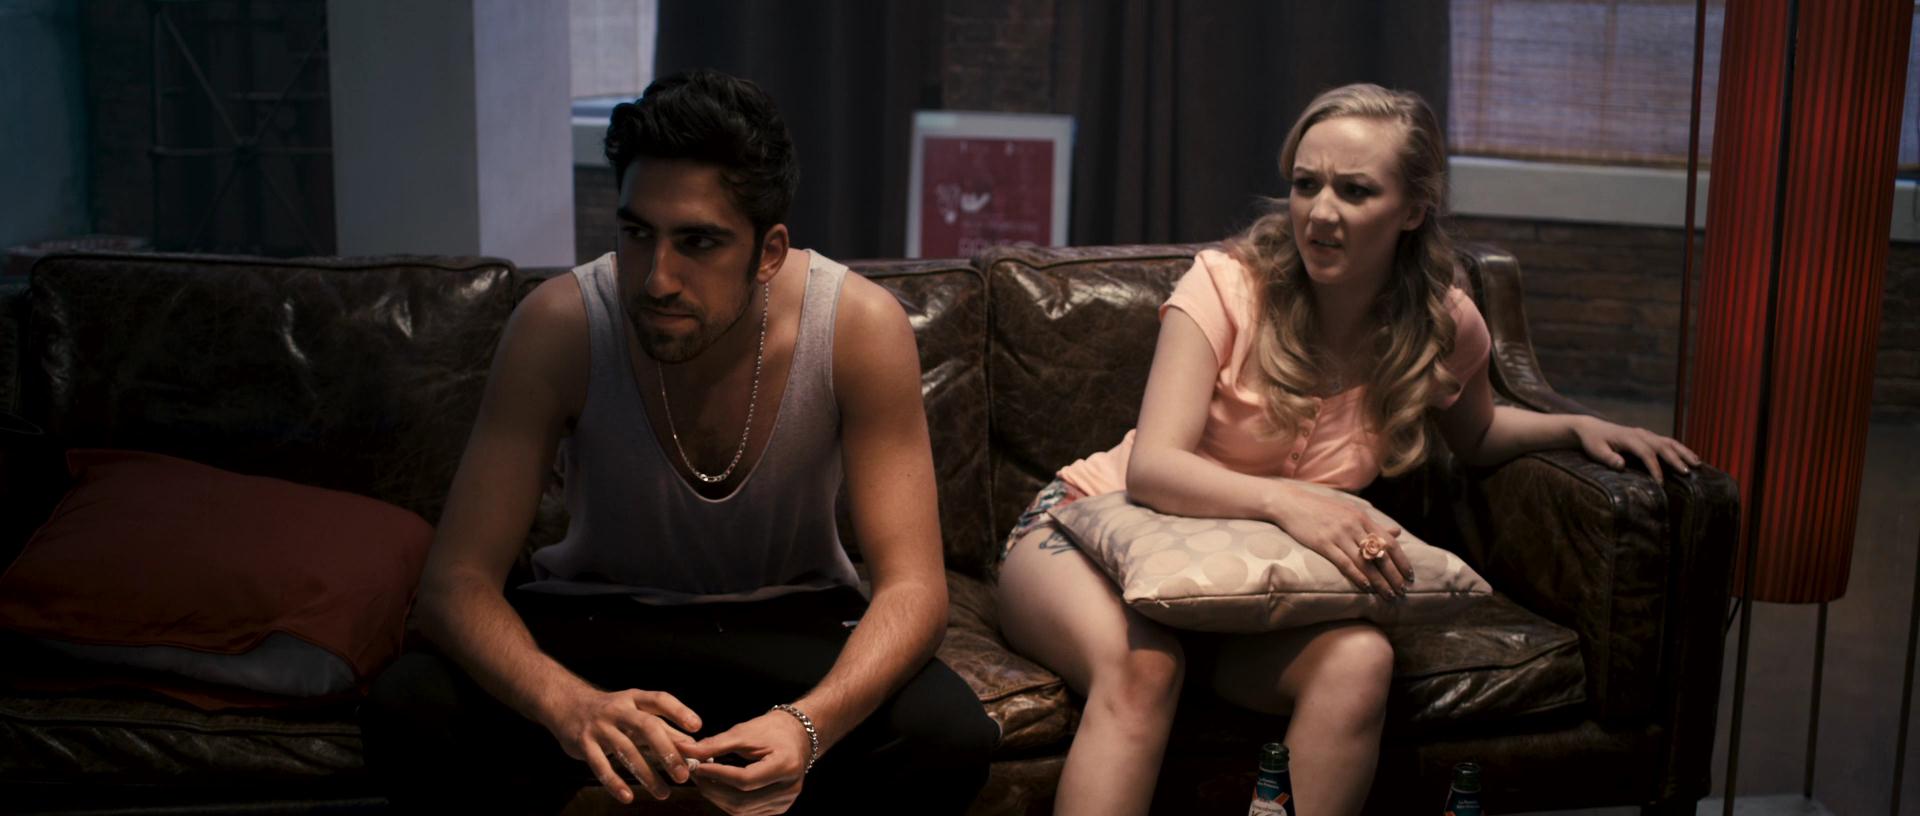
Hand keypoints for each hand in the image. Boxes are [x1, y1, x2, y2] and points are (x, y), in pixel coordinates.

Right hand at [541, 687, 702, 803]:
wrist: (566, 704)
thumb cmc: (611, 711)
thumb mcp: (635, 712)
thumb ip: (663, 727)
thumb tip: (693, 746)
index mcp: (634, 698)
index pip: (659, 700)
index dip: (679, 711)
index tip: (697, 727)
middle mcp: (618, 710)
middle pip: (647, 727)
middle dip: (667, 751)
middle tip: (683, 774)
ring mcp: (600, 726)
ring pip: (626, 750)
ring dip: (647, 774)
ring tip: (663, 793)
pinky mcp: (583, 743)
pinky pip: (600, 765)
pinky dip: (614, 782)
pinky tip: (628, 796)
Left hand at [686, 708, 813, 814]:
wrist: (797, 737)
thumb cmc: (771, 730)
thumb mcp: (744, 733)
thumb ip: (714, 745)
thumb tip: (684, 751)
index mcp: (785, 766)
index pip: (745, 779)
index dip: (718, 775)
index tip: (697, 766)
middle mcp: (788, 789)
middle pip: (741, 800)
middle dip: (712, 788)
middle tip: (695, 773)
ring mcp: (784, 803)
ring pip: (741, 810)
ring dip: (717, 797)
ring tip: (704, 778)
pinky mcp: (778, 809)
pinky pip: (746, 812)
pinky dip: (728, 801)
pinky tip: (718, 786)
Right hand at [1269, 485, 1412, 598]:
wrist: (1291, 503)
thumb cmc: (1321, 509)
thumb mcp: (1350, 512)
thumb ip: (1373, 526)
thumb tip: (1396, 534)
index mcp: (1362, 518)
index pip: (1389, 543)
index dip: (1402, 561)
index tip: (1410, 576)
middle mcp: (1354, 526)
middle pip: (1380, 554)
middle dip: (1393, 575)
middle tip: (1402, 591)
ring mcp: (1339, 534)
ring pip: (1365, 562)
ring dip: (1379, 581)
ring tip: (1388, 594)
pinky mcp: (1323, 543)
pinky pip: (1345, 563)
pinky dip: (1358, 576)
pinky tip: (1366, 587)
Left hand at [1570, 416, 1701, 484]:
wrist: (1591, 428)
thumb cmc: (1593, 442)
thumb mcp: (1595, 451)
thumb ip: (1607, 458)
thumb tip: (1621, 465)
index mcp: (1629, 438)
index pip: (1646, 453)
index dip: (1654, 468)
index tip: (1660, 483)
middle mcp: (1641, 434)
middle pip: (1662, 446)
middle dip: (1676, 459)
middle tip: (1688, 472)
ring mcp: (1646, 434)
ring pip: (1669, 442)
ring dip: (1684, 452)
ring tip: (1697, 464)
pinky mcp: (1648, 436)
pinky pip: (1668, 442)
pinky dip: (1680, 449)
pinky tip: (1690, 458)